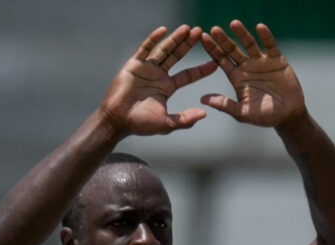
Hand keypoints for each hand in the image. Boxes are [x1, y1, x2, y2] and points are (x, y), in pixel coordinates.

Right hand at [99, 26, 216, 137]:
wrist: (118, 120)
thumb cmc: (141, 124)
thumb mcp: (167, 124)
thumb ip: (185, 119)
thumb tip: (204, 114)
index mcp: (167, 88)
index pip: (188, 75)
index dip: (202, 69)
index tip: (215, 62)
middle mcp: (158, 75)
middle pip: (177, 56)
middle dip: (189, 45)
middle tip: (202, 32)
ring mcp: (146, 68)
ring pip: (164, 49)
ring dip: (175, 39)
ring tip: (188, 28)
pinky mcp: (134, 64)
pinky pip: (145, 49)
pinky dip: (153, 39)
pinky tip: (163, 30)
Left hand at [200, 22, 304, 127]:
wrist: (288, 115)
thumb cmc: (264, 116)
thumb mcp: (243, 113)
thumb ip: (225, 105)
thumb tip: (202, 99)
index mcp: (237, 77)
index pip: (221, 60)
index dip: (213, 49)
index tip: (203, 38)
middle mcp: (247, 66)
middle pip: (232, 49)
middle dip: (224, 40)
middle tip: (214, 30)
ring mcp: (261, 61)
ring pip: (249, 44)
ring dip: (242, 34)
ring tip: (234, 24)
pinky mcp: (276, 59)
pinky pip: (270, 45)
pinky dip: (266, 36)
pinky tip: (260, 28)